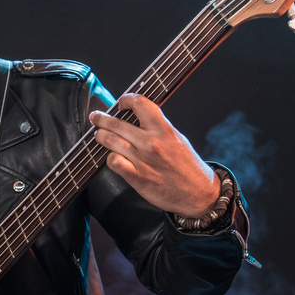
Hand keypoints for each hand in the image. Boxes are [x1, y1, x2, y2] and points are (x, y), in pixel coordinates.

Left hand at [90, 94, 219, 216]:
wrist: (198, 194)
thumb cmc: (187, 166)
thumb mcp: (177, 139)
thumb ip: (158, 127)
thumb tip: (137, 117)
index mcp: (164, 130)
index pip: (140, 103)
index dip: (126, 100)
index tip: (121, 103)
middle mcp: (151, 143)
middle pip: (117, 123)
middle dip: (102, 118)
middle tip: (96, 117)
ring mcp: (142, 160)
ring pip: (110, 140)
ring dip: (101, 136)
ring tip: (99, 135)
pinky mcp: (136, 177)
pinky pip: (113, 161)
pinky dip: (110, 157)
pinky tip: (113, 156)